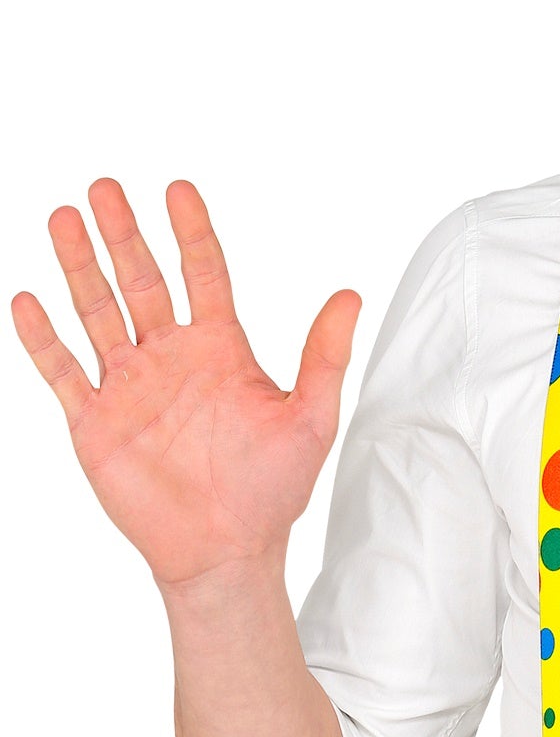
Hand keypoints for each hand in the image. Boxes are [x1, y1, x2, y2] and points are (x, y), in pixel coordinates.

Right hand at [11, 178, 361, 595]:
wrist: (227, 549)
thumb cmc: (274, 486)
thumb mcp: (311, 416)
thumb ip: (325, 355)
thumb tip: (351, 294)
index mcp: (221, 348)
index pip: (204, 274)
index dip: (192, 232)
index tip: (179, 189)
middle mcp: (172, 357)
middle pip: (141, 280)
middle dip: (124, 234)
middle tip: (106, 187)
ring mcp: (131, 386)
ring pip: (97, 312)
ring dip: (80, 267)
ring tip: (64, 218)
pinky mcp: (96, 422)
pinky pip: (63, 372)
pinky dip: (44, 338)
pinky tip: (28, 299)